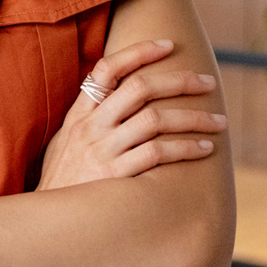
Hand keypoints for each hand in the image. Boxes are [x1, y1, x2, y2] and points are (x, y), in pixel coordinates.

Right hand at [37, 39, 225, 189]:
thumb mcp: (64, 143)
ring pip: (155, 120)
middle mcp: (91, 128)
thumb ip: (88, 120)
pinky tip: (204, 149)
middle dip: (179, 81)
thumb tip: (116, 98)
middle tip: (208, 81)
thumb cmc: (62, 181)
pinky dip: (185, 148)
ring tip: (219, 121)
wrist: (47, 221)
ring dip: (193, 118)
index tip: (168, 45)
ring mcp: (103, 151)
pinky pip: (157, 154)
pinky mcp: (115, 177)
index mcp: (79, 115)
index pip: (107, 69)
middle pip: (139, 89)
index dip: (138, 52)